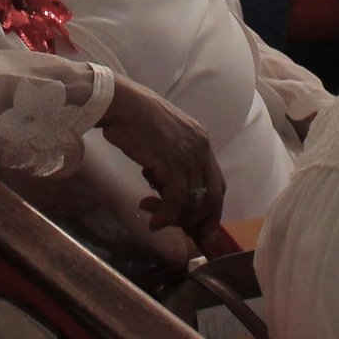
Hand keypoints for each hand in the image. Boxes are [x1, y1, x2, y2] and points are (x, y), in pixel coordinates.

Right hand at [98, 77, 225, 242]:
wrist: (121, 104)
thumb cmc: (135, 119)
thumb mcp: (164, 139)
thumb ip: (173, 161)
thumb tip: (167, 189)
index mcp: (202, 141)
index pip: (217, 183)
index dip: (212, 207)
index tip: (200, 225)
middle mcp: (201, 149)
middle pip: (213, 195)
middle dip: (201, 220)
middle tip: (185, 234)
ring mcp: (189, 155)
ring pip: (194, 201)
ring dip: (176, 219)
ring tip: (156, 220)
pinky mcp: (172, 163)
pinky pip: (176, 200)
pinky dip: (166, 216)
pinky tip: (153, 221)